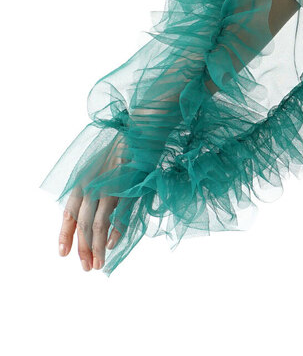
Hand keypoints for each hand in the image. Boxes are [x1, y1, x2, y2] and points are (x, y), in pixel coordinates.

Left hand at [58, 133, 126, 271]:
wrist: (139, 135)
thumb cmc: (119, 152)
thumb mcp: (97, 170)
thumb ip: (91, 191)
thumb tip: (87, 216)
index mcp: (83, 182)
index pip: (69, 214)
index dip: (65, 235)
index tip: (63, 254)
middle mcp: (93, 187)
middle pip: (84, 225)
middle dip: (83, 249)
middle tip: (86, 267)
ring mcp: (111, 189)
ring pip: (98, 225)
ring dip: (97, 248)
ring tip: (99, 264)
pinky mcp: (128, 190)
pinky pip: (119, 216)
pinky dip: (115, 232)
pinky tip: (111, 245)